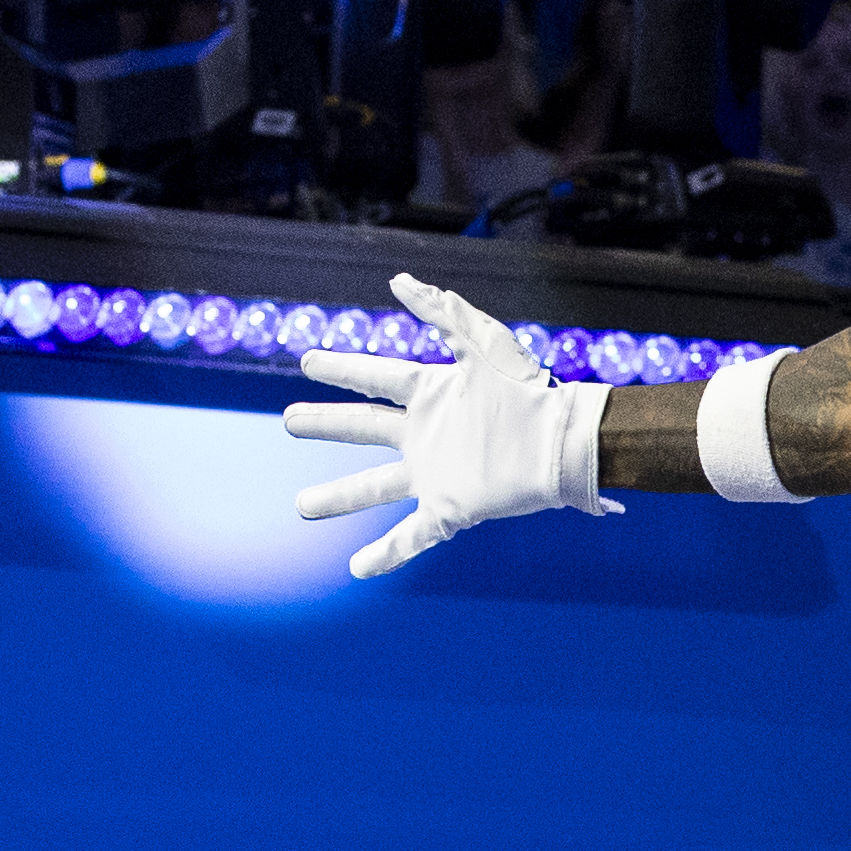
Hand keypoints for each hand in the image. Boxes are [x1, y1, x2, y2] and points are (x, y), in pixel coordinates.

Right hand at [286, 273, 615, 574]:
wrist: (561, 442)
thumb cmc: (528, 391)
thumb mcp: (484, 343)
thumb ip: (443, 313)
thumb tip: (400, 280)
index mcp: (432, 394)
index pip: (375, 378)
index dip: (342, 369)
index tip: (308, 362)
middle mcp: (426, 435)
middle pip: (363, 428)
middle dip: (325, 424)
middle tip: (289, 421)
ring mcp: (434, 475)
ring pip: (373, 488)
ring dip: (337, 498)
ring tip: (303, 506)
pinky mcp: (449, 509)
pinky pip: (411, 536)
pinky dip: (385, 554)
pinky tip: (358, 569)